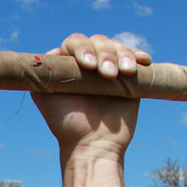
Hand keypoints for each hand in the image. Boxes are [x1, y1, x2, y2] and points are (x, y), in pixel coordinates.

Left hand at [32, 33, 148, 159]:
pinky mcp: (130, 78)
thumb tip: (53, 51)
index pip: (76, 42)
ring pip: (118, 47)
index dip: (83, 48)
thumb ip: (43, 74)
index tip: (88, 65)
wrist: (93, 145)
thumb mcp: (45, 98)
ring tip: (125, 73)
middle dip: (105, 54)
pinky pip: (137, 58)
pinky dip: (139, 56)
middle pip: (99, 41)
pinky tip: (143, 61)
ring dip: (123, 54)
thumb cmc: (67, 125)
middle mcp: (90, 64)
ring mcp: (110, 69)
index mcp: (70, 65)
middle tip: (108, 75)